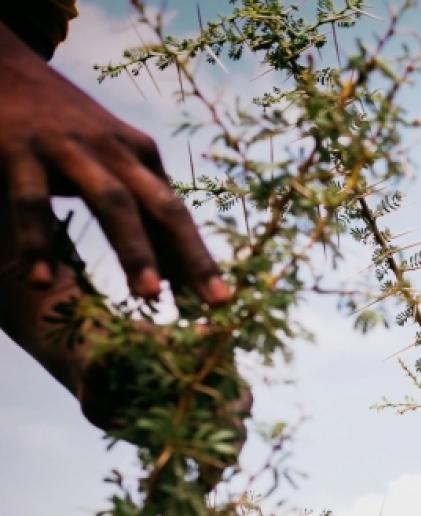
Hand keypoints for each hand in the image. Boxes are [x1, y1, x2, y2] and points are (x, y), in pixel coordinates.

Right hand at [0, 23, 227, 303]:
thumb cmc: (61, 129)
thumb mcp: (107, 160)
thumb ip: (138, 207)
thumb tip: (176, 273)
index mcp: (140, 156)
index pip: (176, 214)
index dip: (198, 258)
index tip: (220, 301)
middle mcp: (115, 150)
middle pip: (163, 207)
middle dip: (191, 254)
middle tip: (214, 301)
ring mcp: (69, 148)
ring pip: (111, 202)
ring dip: (134, 249)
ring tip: (152, 295)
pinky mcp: (18, 149)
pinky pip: (32, 203)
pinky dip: (38, 242)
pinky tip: (41, 281)